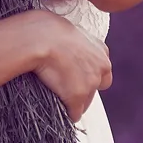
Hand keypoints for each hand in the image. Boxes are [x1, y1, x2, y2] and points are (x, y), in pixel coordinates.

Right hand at [25, 8, 111, 123]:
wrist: (39, 39)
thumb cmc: (47, 29)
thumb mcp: (69, 29)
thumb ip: (76, 41)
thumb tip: (65, 45)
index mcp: (101, 51)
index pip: (103, 70)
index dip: (88, 74)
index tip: (78, 75)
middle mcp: (101, 68)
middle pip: (96, 88)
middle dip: (83, 88)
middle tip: (66, 86)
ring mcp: (90, 84)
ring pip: (85, 101)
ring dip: (74, 101)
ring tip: (58, 95)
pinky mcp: (77, 97)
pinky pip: (74, 113)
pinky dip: (67, 112)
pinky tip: (58, 108)